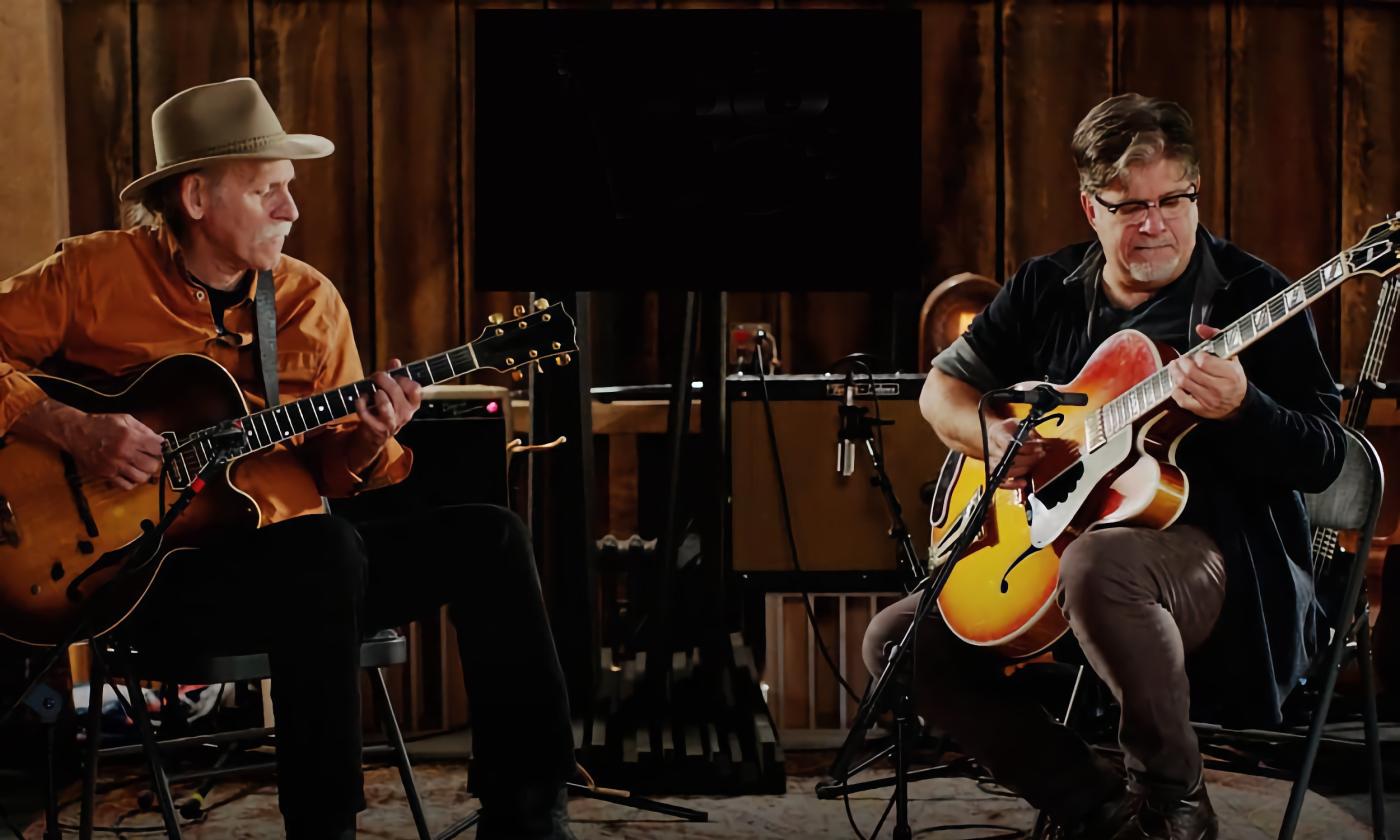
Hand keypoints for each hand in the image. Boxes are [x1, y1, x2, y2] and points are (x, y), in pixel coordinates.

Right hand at [66, 412, 165, 490]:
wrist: (75, 433)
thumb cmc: (100, 424)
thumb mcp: (125, 419)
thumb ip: (144, 430)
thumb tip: (160, 440)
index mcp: (130, 437)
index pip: (158, 448)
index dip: (162, 448)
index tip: (160, 448)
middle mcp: (123, 453)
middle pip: (152, 466)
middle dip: (155, 461)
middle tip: (150, 457)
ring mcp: (114, 466)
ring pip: (142, 478)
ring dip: (145, 473)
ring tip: (140, 466)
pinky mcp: (106, 475)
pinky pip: (126, 486)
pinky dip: (132, 482)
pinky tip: (130, 473)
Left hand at [347, 358, 422, 472]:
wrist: (374, 436)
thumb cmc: (384, 410)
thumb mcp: (393, 394)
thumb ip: (394, 376)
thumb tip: (395, 361)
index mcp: (412, 405)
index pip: (415, 388)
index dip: (403, 378)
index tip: (395, 377)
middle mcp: (405, 414)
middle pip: (396, 391)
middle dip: (383, 379)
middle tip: (376, 376)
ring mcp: (391, 423)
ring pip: (384, 403)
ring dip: (375, 393)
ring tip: (373, 392)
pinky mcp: (376, 428)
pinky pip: (365, 412)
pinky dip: (360, 403)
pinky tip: (360, 399)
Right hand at [985, 416, 1045, 489]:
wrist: (991, 437)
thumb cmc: (1005, 430)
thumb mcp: (1016, 423)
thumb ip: (1027, 430)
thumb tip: (1038, 439)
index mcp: (997, 436)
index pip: (1009, 444)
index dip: (1026, 447)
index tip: (1039, 446)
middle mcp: (993, 451)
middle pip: (1011, 459)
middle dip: (1030, 458)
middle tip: (1041, 453)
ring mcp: (993, 463)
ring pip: (1008, 471)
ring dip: (1025, 469)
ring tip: (1035, 462)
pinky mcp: (994, 473)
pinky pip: (1002, 483)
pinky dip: (1013, 484)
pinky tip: (1023, 482)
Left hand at [1168, 324, 1247, 419]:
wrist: (1239, 402)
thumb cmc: (1233, 377)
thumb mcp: (1230, 356)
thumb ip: (1216, 338)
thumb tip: (1200, 328)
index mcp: (1230, 374)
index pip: (1204, 361)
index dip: (1197, 355)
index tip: (1198, 355)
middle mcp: (1220, 388)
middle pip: (1191, 372)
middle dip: (1181, 362)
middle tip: (1180, 359)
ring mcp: (1210, 400)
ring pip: (1184, 384)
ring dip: (1175, 373)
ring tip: (1174, 367)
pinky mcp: (1201, 410)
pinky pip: (1182, 400)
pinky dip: (1175, 390)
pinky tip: (1176, 384)